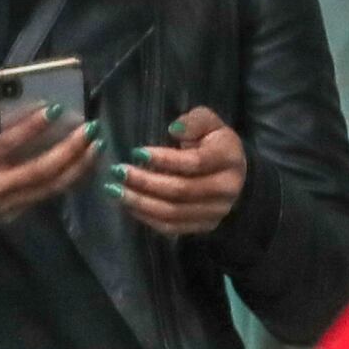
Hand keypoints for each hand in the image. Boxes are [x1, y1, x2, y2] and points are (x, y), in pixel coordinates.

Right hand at [0, 101, 102, 226]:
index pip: (9, 144)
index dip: (34, 127)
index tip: (57, 109)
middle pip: (41, 171)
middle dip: (70, 150)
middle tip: (90, 129)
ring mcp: (4, 206)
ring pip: (49, 188)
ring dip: (77, 167)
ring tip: (95, 146)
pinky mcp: (10, 214)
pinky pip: (44, 196)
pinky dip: (66, 180)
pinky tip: (81, 163)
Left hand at [109, 109, 248, 238]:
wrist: (233, 173)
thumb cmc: (213, 142)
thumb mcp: (208, 122)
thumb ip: (194, 121)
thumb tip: (175, 129)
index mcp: (228, 159)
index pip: (195, 163)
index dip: (164, 159)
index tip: (136, 152)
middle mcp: (226, 189)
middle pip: (181, 190)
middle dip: (145, 182)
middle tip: (117, 172)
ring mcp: (216, 211)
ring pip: (173, 213)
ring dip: (140, 203)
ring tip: (115, 190)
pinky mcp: (204, 226)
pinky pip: (171, 227)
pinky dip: (146, 217)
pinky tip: (128, 205)